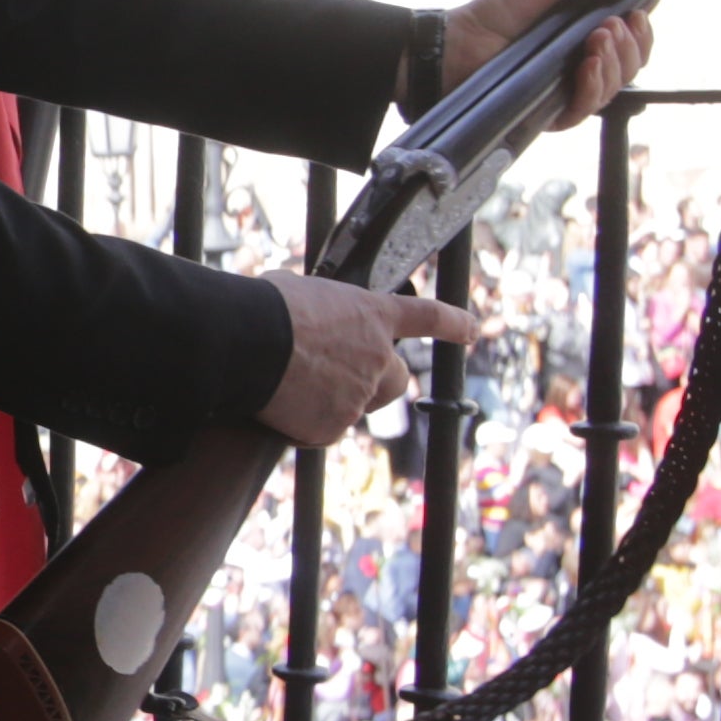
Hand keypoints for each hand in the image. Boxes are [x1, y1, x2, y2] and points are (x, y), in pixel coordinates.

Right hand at [257, 273, 479, 447]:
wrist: (249, 343)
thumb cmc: (269, 307)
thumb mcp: (300, 290)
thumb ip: (319, 307)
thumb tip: (302, 314)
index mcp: (373, 315)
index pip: (427, 317)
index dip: (453, 323)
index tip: (471, 330)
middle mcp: (377, 358)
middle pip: (395, 380)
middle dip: (379, 382)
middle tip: (345, 379)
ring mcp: (359, 396)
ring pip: (351, 406)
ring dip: (328, 400)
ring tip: (289, 384)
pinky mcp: (333, 427)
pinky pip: (322, 430)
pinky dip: (304, 424)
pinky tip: (281, 406)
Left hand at [444, 0, 653, 116]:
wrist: (459, 43)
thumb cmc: (498, 10)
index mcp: (586, 32)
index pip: (632, 39)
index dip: (643, 29)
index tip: (638, 11)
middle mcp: (584, 63)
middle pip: (632, 64)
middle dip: (631, 44)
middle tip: (609, 26)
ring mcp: (569, 90)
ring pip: (615, 87)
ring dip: (615, 62)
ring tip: (596, 41)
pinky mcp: (551, 114)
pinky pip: (586, 109)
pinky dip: (594, 87)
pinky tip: (587, 67)